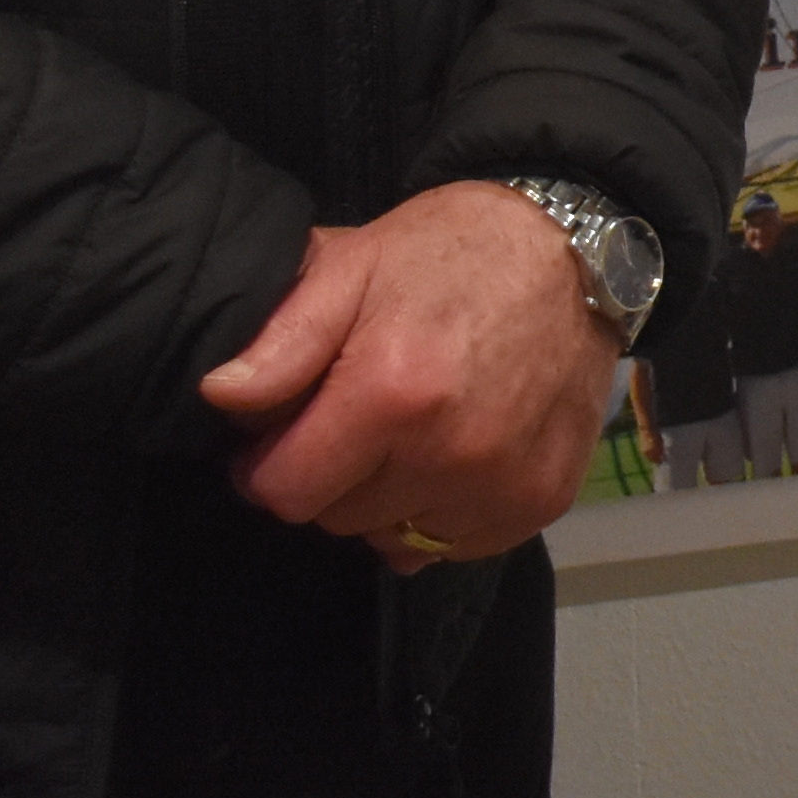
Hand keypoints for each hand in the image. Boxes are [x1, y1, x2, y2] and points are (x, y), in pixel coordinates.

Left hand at [200, 182, 622, 563]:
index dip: (265, 466)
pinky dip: (441, 512)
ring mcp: (502, 486)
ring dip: (386, 499)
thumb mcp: (353, 264)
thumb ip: (282, 339)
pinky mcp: (541, 502)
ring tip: (409, 432)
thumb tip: (221, 398)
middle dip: (329, 476)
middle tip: (353, 418)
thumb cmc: (451, 252)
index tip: (277, 434)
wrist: (577, 251)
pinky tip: (454, 452)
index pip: (286, 493)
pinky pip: (454, 546)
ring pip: (394, 539)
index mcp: (391, 394)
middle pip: (337, 520)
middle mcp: (451, 455)